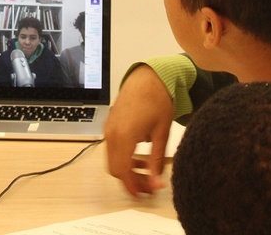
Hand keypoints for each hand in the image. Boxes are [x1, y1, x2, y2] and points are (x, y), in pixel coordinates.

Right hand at [103, 64, 173, 197]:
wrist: (148, 76)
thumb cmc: (158, 100)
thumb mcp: (162, 133)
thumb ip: (157, 161)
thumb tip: (156, 185)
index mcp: (124, 136)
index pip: (122, 171)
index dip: (133, 187)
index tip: (145, 195)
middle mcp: (112, 133)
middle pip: (115, 169)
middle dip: (131, 181)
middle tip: (149, 186)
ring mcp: (108, 128)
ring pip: (113, 159)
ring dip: (128, 169)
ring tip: (148, 171)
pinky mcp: (110, 124)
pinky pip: (113, 148)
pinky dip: (124, 157)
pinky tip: (140, 156)